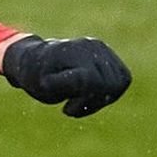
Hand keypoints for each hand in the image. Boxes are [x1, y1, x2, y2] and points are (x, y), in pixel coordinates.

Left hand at [0, 34, 130, 117]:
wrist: (36, 60)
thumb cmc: (34, 75)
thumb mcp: (40, 85)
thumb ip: (60, 84)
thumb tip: (83, 78)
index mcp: (70, 52)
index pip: (90, 81)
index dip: (81, 102)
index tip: (65, 110)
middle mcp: (91, 46)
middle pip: (108, 85)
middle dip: (91, 103)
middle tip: (70, 108)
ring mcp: (103, 49)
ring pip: (118, 84)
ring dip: (99, 101)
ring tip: (77, 103)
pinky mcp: (111, 57)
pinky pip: (122, 80)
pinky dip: (106, 95)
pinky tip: (87, 98)